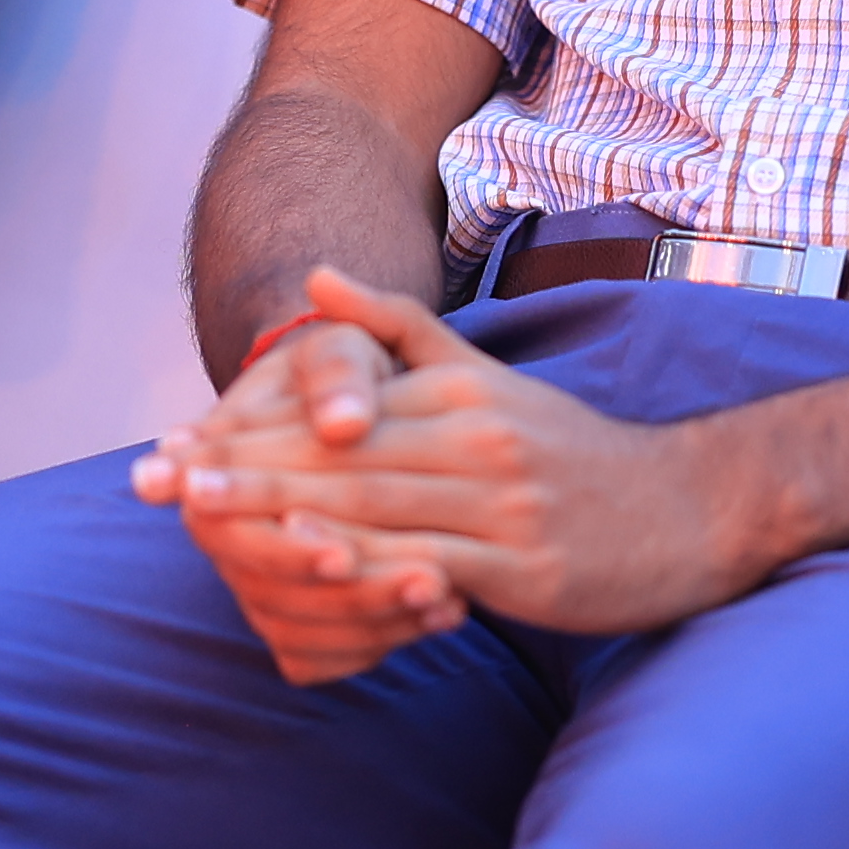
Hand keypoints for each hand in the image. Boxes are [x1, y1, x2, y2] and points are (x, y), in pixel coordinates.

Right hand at [130, 309, 465, 684]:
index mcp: (212, 470)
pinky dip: (384, 640)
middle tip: (429, 578)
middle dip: (350, 591)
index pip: (227, 529)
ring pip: (304, 629)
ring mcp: (260, 582)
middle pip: (270, 591)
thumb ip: (337, 377)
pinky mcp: (299, 618)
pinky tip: (447, 611)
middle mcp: (228, 537)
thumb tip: (344, 424)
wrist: (356, 405)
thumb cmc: (345, 373)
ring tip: (451, 592)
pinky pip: (329, 654)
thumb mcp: (341, 349)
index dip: (286, 549)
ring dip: (379, 617)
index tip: (344, 555)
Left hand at [151, 270, 766, 648]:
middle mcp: (473, 437)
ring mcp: (499, 502)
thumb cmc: (577, 453)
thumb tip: (318, 279)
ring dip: (278, 512)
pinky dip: (365, 565)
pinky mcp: (523, 563)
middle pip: (335, 453)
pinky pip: (431, 564)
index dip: (244, 430)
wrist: (695, 508)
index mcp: (458, 390)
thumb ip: (404, 328)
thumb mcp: (490, 377)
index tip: (169, 446)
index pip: (330, 412)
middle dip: (237, 468)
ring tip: (200, 518)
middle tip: (153, 480)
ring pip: (372, 503)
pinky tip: (311, 569)